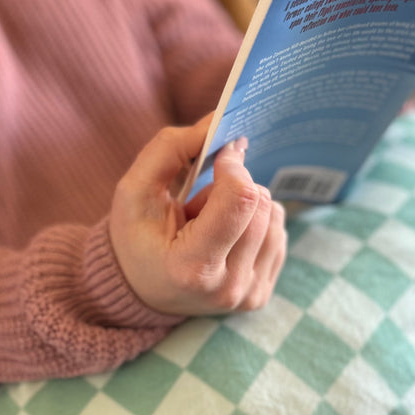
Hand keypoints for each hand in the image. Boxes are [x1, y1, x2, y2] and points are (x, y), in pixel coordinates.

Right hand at [109, 115, 286, 315]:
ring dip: (244, 206)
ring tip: (209, 225)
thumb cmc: (134, 236)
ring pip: (274, 215)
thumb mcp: (134, 189)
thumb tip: (219, 120)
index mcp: (191, 268)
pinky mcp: (261, 293)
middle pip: (260, 204)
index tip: (218, 155)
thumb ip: (171, 148)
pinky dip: (255, 222)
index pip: (240, 199)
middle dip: (232, 188)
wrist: (140, 288)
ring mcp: (248, 295)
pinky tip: (225, 237)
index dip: (233, 166)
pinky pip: (279, 232)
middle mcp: (226, 289)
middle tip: (199, 204)